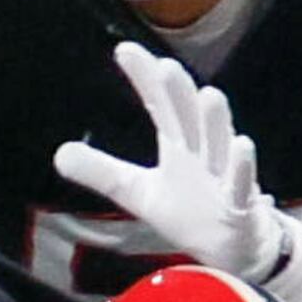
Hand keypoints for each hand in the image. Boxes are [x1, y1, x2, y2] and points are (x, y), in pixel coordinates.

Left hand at [48, 40, 301, 301]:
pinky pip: (241, 184)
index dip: (144, 79)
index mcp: (179, 146)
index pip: (160, 105)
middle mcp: (202, 154)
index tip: (124, 50)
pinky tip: (242, 145)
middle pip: (189, 119)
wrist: (233, 250)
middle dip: (179, 93)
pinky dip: (241, 167)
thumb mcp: (137, 192)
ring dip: (216, 122)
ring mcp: (224, 177)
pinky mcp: (241, 205)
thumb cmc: (190, 213)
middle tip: (165, 66)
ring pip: (221, 145)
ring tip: (210, 95)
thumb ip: (102, 171)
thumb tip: (59, 153)